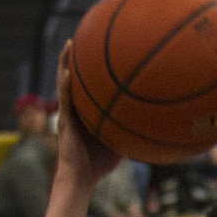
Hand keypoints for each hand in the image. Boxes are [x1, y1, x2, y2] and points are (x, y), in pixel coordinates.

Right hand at [56, 42, 119, 189]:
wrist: (82, 178)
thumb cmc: (99, 164)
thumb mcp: (120, 143)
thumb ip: (130, 131)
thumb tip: (153, 125)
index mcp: (86, 113)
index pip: (87, 86)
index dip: (89, 69)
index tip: (98, 49)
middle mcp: (74, 109)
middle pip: (74, 78)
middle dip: (76, 58)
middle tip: (82, 37)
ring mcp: (67, 114)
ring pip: (64, 83)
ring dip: (65, 63)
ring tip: (70, 44)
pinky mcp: (63, 122)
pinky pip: (64, 100)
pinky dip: (65, 85)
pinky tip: (67, 72)